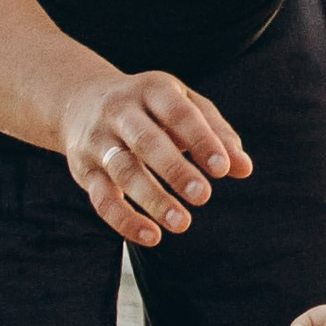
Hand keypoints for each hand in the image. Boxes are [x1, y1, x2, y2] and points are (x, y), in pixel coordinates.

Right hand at [63, 71, 251, 247]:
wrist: (81, 101)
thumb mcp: (185, 106)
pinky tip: (152, 236)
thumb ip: (217, 134)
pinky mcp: (84, 170)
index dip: (201, 141)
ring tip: (182, 223)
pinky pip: (101, 198)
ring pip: (123, 171)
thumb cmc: (150, 108)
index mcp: (153, 90)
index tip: (223, 169)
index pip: (179, 114)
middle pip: (146, 141)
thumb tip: (244, 168)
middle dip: (175, 169)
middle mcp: (121, 111)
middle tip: (203, 196)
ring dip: (153, 199)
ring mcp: (99, 140)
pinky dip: (124, 220)